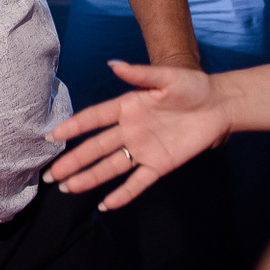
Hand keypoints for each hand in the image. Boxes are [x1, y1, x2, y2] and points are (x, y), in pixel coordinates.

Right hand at [43, 59, 229, 209]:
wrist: (220, 106)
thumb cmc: (193, 87)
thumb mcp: (168, 77)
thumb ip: (140, 74)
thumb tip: (113, 64)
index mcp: (127, 107)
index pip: (94, 118)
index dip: (73, 127)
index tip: (52, 136)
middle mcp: (129, 130)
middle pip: (96, 148)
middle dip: (73, 161)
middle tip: (50, 175)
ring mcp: (143, 149)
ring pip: (110, 167)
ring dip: (89, 178)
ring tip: (67, 188)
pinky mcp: (159, 165)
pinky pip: (138, 182)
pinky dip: (123, 194)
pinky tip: (105, 204)